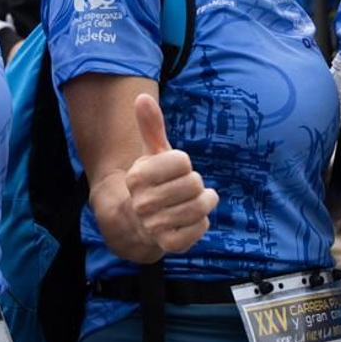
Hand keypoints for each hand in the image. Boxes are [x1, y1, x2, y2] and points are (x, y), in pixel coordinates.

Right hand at [125, 93, 216, 255]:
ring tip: (191, 202)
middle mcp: (142, 202)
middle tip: (183, 189)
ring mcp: (154, 225)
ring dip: (203, 203)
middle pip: (194, 184)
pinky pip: (200, 228)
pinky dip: (201, 223)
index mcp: (137, 176)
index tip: (173, 171)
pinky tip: (190, 221)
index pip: (182, 161)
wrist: (140, 222)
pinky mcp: (169, 244)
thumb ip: (150, 126)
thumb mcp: (152, 154)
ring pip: (200, 206)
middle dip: (195, 184)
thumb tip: (142, 97)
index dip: (183, 164)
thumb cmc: (154, 182)